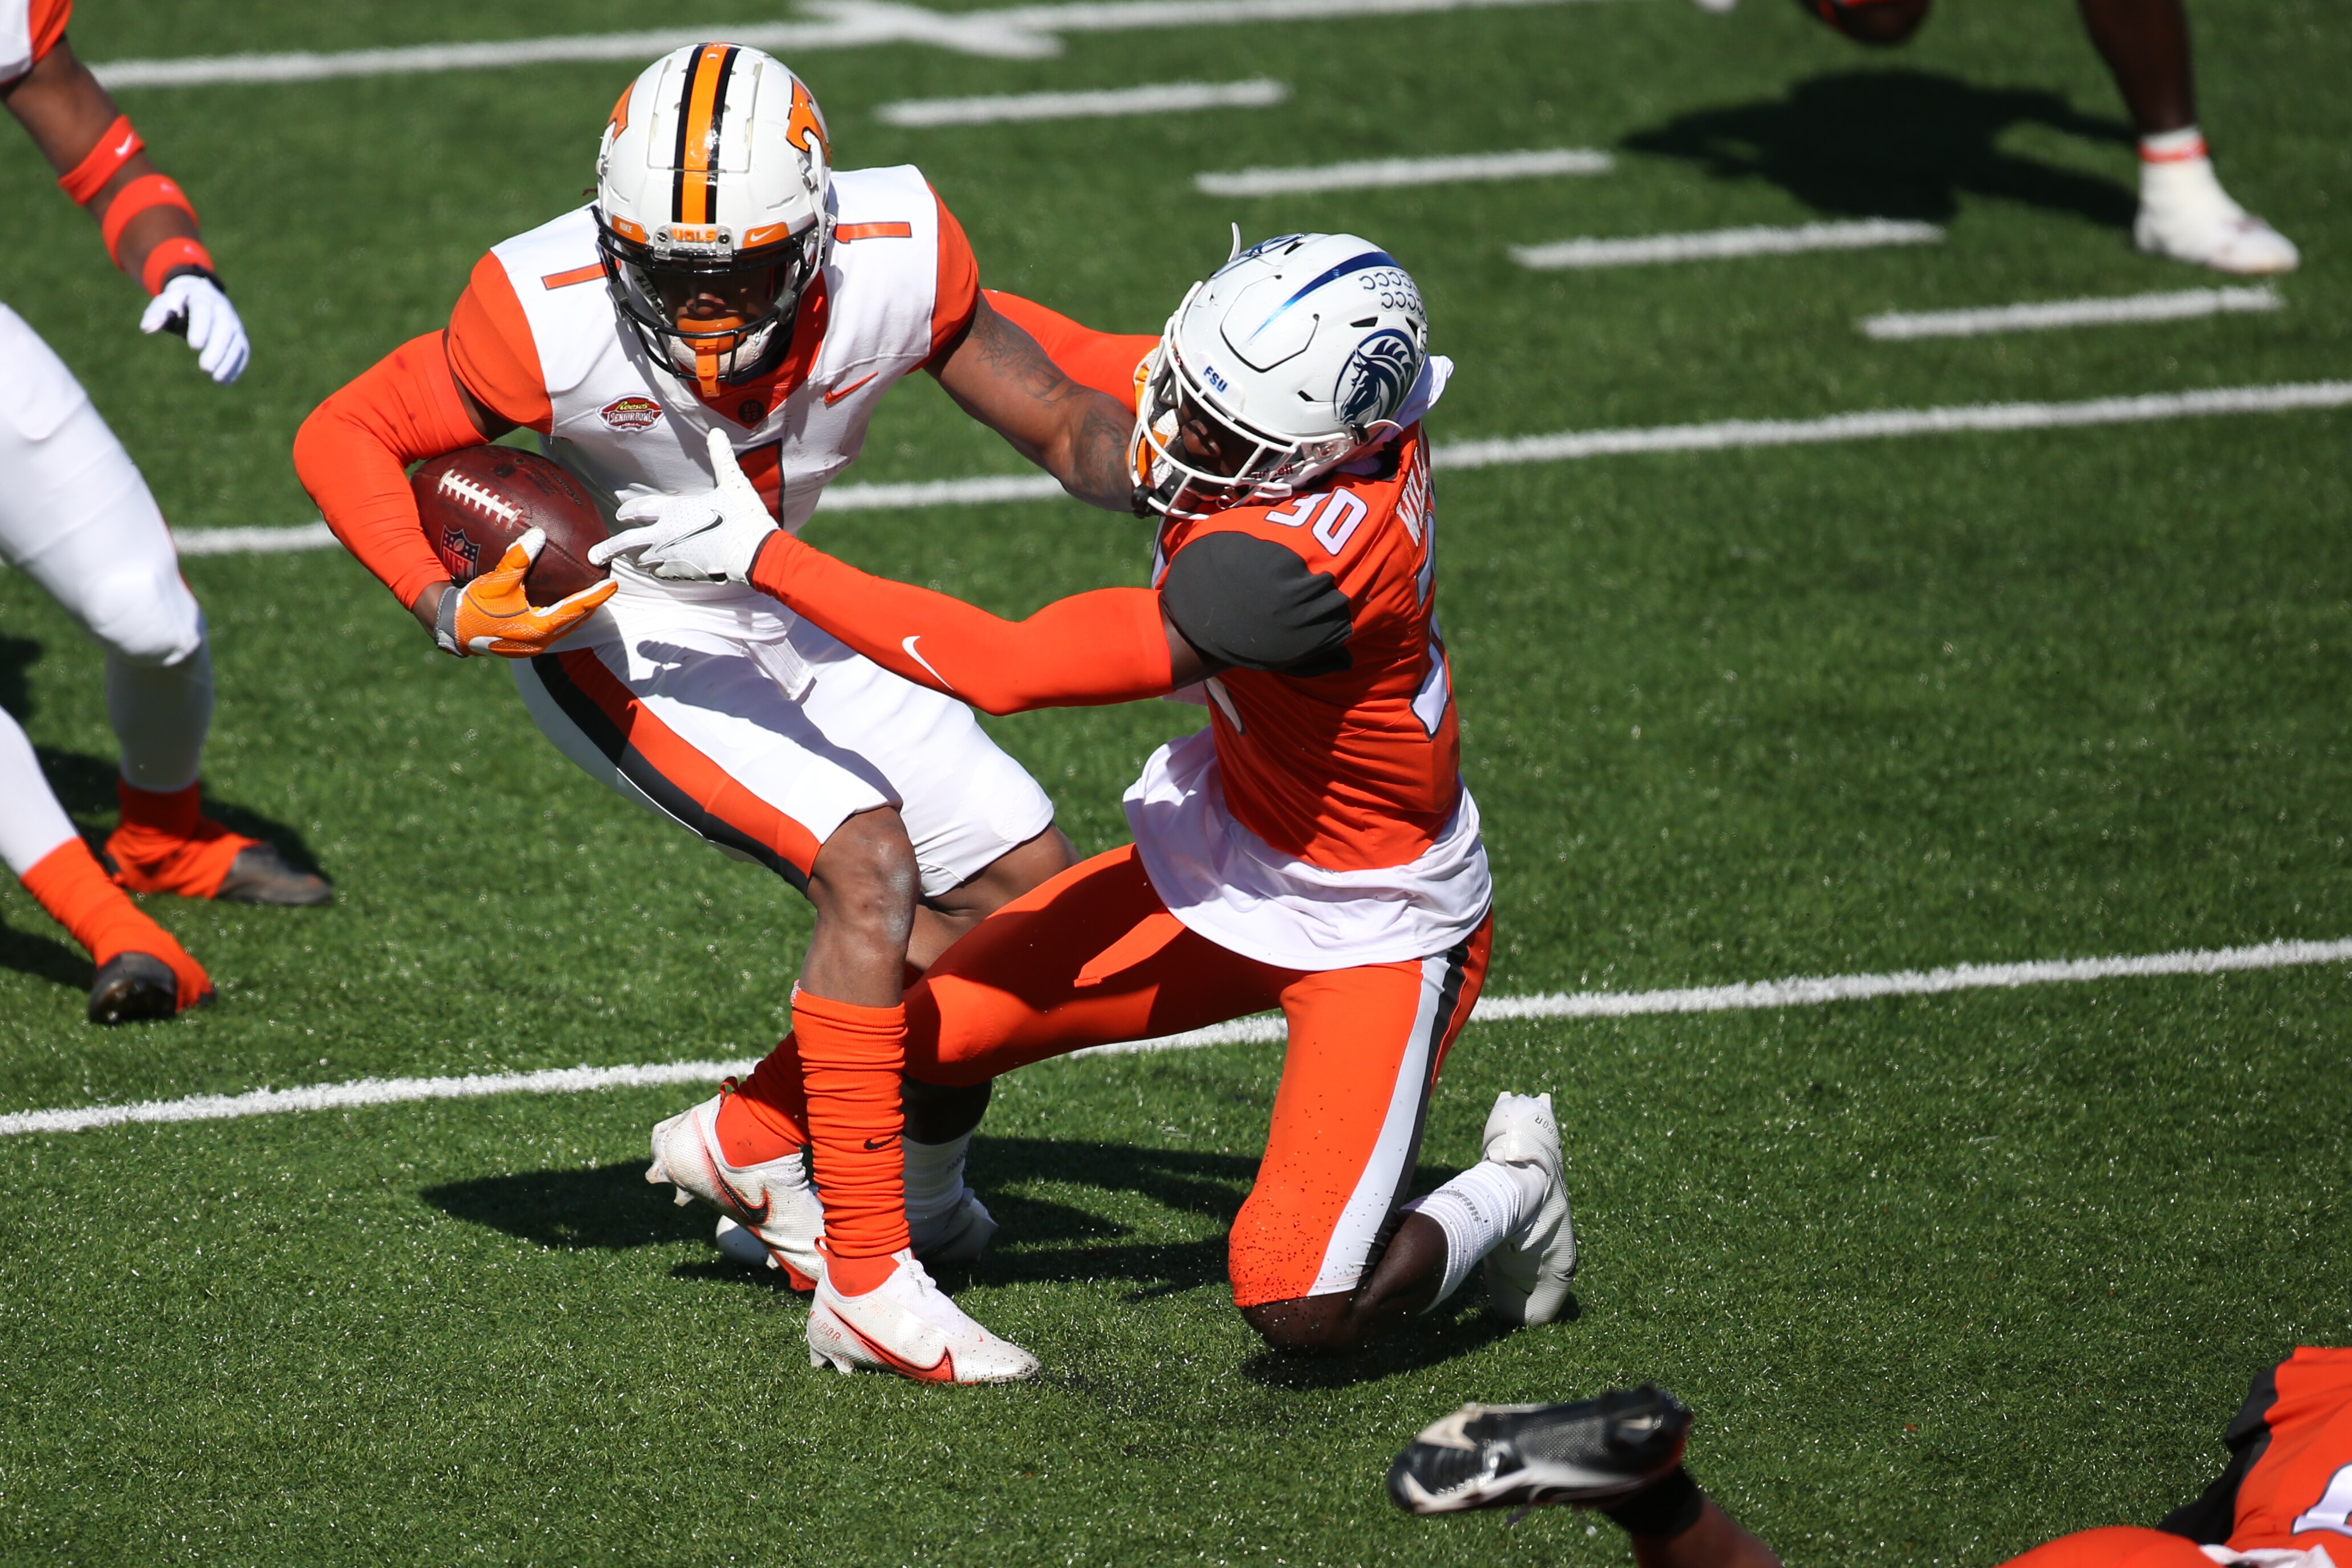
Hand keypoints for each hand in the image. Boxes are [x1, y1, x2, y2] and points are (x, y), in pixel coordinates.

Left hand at [140, 274, 248, 384]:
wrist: (200, 297)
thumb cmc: (177, 304)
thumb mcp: (164, 304)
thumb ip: (155, 314)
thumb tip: (146, 329)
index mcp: (201, 297)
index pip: (203, 310)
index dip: (201, 328)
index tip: (194, 347)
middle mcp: (222, 309)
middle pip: (225, 328)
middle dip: (217, 349)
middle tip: (205, 369)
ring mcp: (234, 323)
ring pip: (237, 341)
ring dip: (229, 361)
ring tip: (217, 380)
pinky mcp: (239, 336)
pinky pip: (243, 351)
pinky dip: (237, 366)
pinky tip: (226, 382)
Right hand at [435, 528, 616, 656]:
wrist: (452, 630)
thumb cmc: (475, 607)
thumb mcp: (497, 581)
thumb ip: (519, 558)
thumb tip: (538, 534)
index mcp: (539, 627)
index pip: (576, 609)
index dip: (596, 596)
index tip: (612, 584)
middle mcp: (541, 641)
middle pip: (576, 621)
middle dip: (591, 605)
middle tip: (605, 588)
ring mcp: (533, 646)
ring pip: (565, 628)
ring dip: (577, 612)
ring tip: (589, 596)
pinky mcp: (524, 645)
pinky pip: (552, 630)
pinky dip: (561, 617)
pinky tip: (560, 605)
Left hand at [589, 428, 777, 584]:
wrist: (754, 551)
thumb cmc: (742, 515)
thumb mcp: (732, 481)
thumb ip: (720, 457)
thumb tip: (716, 432)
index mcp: (674, 509)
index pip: (639, 508)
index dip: (628, 511)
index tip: (620, 515)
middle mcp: (665, 533)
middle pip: (627, 541)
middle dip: (609, 548)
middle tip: (594, 555)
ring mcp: (672, 555)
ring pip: (643, 559)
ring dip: (636, 558)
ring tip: (631, 560)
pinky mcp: (683, 573)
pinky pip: (661, 573)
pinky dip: (658, 571)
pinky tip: (659, 571)